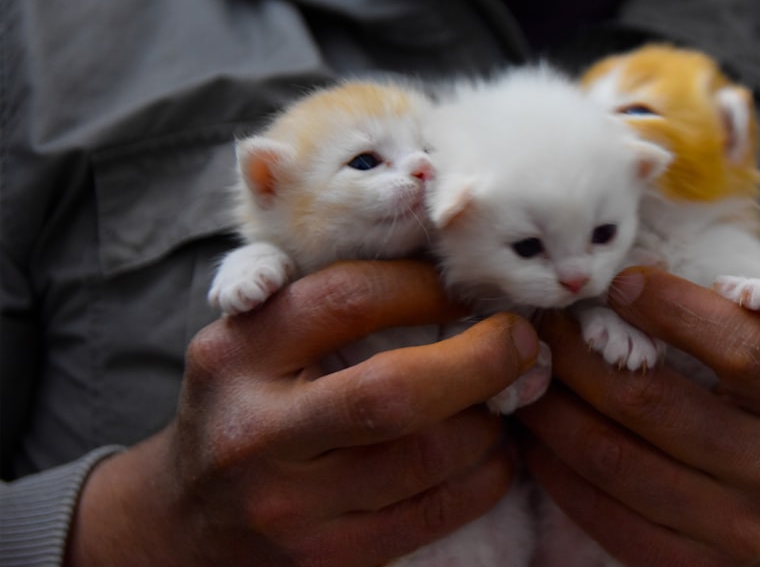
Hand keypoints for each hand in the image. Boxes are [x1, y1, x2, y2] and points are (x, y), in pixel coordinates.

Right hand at [67, 260, 539, 565]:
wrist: (185, 520)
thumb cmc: (241, 407)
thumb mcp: (252, 343)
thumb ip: (323, 306)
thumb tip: (445, 273)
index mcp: (239, 354)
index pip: (349, 301)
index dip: (426, 287)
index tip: (468, 285)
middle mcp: (258, 432)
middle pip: (395, 391)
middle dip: (481, 359)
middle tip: (523, 340)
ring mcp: (291, 506)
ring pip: (427, 458)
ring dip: (491, 421)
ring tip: (510, 396)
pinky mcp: (327, 558)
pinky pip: (433, 514)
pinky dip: (484, 477)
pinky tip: (496, 453)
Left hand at [517, 267, 759, 566]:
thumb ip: (720, 317)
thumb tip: (624, 283)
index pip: (742, 347)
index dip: (672, 307)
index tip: (620, 284)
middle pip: (652, 402)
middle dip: (580, 355)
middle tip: (546, 327)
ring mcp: (736, 531)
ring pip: (611, 457)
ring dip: (552, 409)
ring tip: (530, 376)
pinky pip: (599, 511)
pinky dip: (555, 467)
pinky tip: (537, 434)